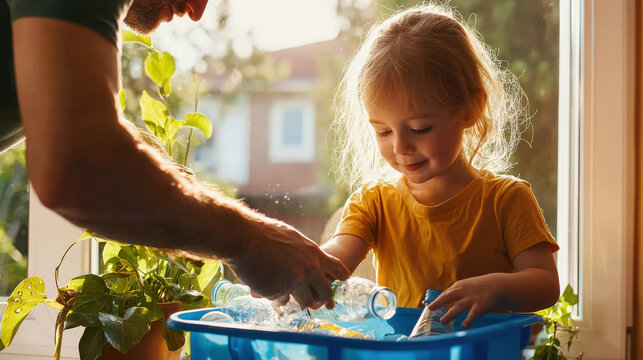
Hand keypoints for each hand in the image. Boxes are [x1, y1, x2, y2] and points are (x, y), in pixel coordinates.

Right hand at [228, 218, 348, 308]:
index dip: (340, 275)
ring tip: (285, 296)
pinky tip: (264, 288)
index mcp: (313, 253)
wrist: (243, 237)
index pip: (337, 267)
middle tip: (314, 302)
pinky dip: (274, 297)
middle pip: (325, 293)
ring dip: (296, 300)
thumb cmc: (262, 234)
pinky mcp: (279, 291)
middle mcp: (308, 268)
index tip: (343, 280)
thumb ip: (302, 253)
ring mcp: (294, 281)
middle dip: (321, 299)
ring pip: (305, 301)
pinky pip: (281, 301)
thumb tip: (307, 263)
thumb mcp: (291, 238)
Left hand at [428, 275, 500, 328]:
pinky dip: (468, 319)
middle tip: (430, 308)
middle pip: (448, 296)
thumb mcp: (464, 286)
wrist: (496, 285)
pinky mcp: (480, 306)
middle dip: (439, 302)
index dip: (437, 300)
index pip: (445, 293)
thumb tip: (440, 301)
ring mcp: (471, 299)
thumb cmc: (477, 287)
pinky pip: (473, 314)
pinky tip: (464, 326)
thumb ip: (453, 293)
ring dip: (450, 314)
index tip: (429, 307)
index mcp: (458, 287)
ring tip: (443, 321)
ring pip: (459, 306)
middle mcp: (463, 292)